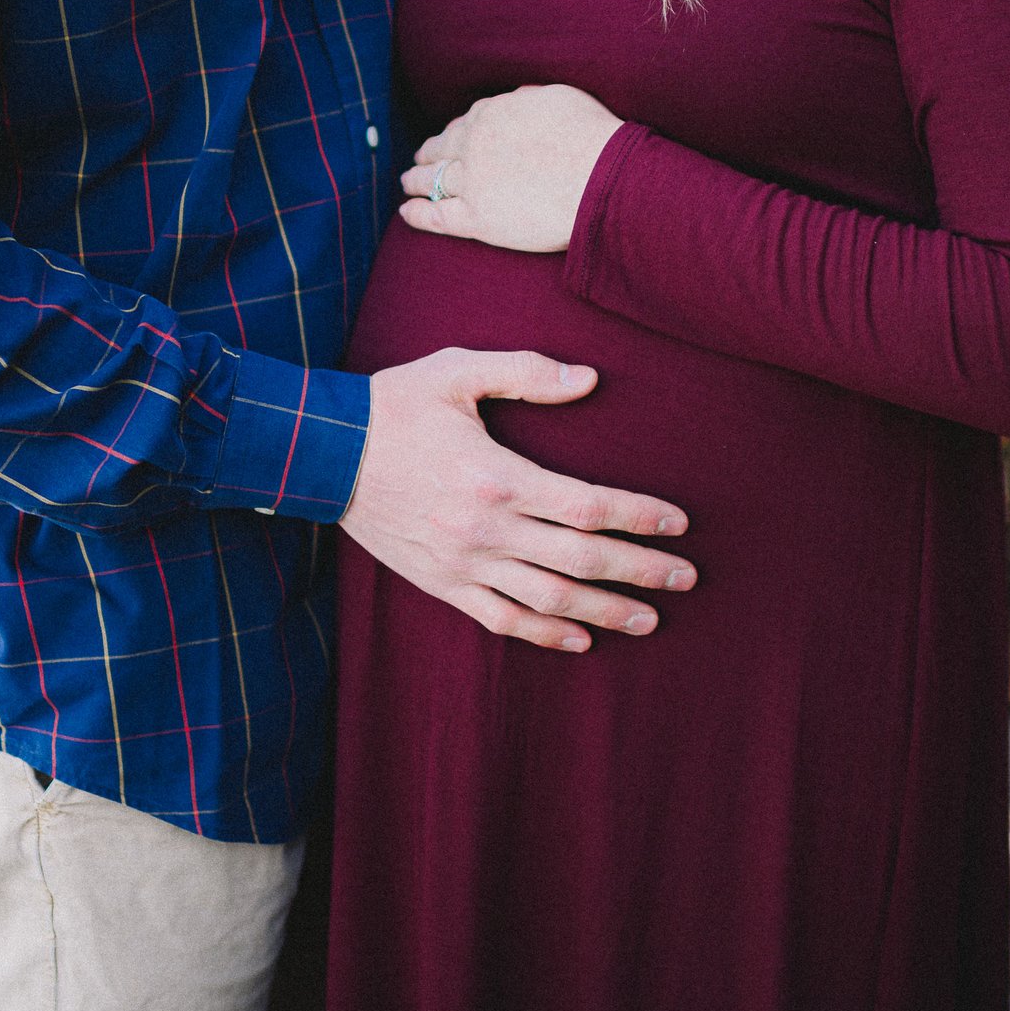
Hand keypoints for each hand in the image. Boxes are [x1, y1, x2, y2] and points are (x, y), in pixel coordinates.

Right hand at [338, 347, 694, 651]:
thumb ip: (527, 372)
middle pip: (582, 560)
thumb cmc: (395, 405)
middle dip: (641, 570)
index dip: (640, 516)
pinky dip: (545, 634)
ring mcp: (464, 563)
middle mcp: (487, 529)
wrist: (322, 455)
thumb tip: (590, 379)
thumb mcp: (458, 371)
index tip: (680, 522)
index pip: (589, 506)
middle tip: (687, 578)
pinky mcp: (442, 583)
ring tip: (649, 618)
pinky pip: (502, 619)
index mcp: (498, 477)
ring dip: (605, 611)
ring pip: (549, 600)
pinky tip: (580, 639)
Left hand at [397, 84, 623, 251]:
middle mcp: (473, 144)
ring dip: (415, 180)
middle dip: (428, 154)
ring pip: (432, 180)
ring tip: (408, 183)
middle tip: (419, 161)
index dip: (453, 134)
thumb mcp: (558, 97)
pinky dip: (416, 214)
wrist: (602, 178)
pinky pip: (436, 216)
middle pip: (440, 149)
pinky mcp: (476, 218)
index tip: (449, 140)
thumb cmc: (591, 137)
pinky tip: (407, 213)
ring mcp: (472, 182)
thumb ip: (529, 98)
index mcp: (491, 114)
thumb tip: (514, 99)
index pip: (463, 124)